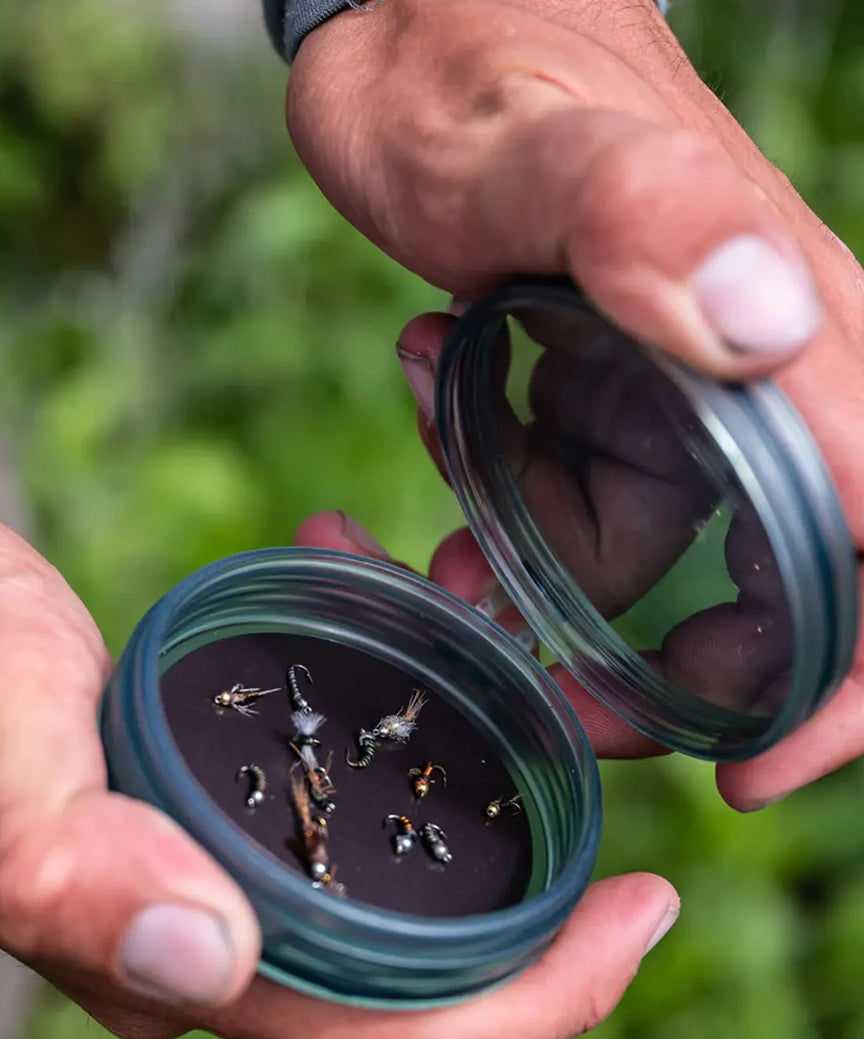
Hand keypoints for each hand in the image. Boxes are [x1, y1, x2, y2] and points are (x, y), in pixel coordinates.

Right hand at [0, 494, 676, 1038]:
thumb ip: (69, 858)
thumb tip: (203, 963)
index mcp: (166, 960)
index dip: (542, 1000)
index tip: (641, 904)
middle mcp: (199, 941)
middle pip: (422, 972)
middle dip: (538, 886)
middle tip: (586, 740)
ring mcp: (197, 875)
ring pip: (385, 876)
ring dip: (465, 778)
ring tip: (483, 635)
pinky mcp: (191, 802)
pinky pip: (327, 796)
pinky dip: (384, 716)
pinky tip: (376, 596)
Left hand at [287, 0, 863, 804]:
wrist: (414, 28)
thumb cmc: (472, 65)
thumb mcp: (528, 143)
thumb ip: (638, 217)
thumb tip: (770, 323)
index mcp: (787, 345)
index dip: (841, 685)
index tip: (745, 768)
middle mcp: (757, 383)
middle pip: (770, 597)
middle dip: (651, 670)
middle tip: (531, 680)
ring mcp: (678, 392)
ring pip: (642, 559)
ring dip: (533, 574)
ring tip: (437, 537)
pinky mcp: (607, 390)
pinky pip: (576, 505)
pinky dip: (500, 510)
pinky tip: (433, 412)